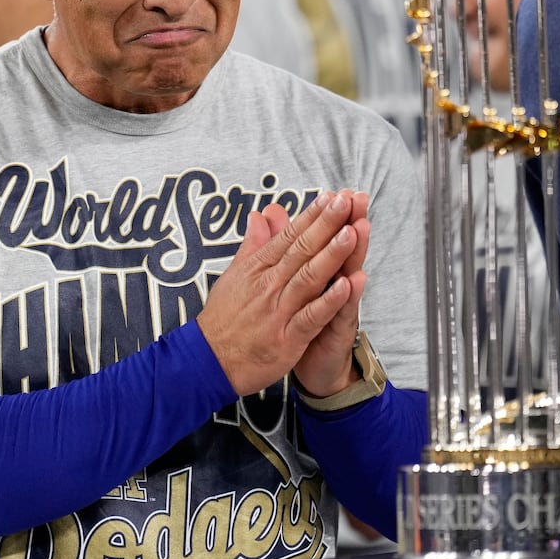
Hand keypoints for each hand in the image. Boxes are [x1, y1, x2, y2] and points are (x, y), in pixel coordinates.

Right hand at [196, 191, 362, 395]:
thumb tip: (259, 216)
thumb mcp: (234, 275)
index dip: (311, 216)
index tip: (331, 197)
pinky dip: (329, 301)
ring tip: (350, 233)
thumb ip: (252, 245)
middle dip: (326, 225)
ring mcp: (279, 311)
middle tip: (346, 203)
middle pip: (302, 250)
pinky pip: (311, 317)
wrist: (208, 361)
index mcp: (258, 269)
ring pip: (309, 278)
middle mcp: (269, 285)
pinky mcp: (287, 338)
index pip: (288, 236)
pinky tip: (347, 286)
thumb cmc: (223, 319)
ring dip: (331, 255)